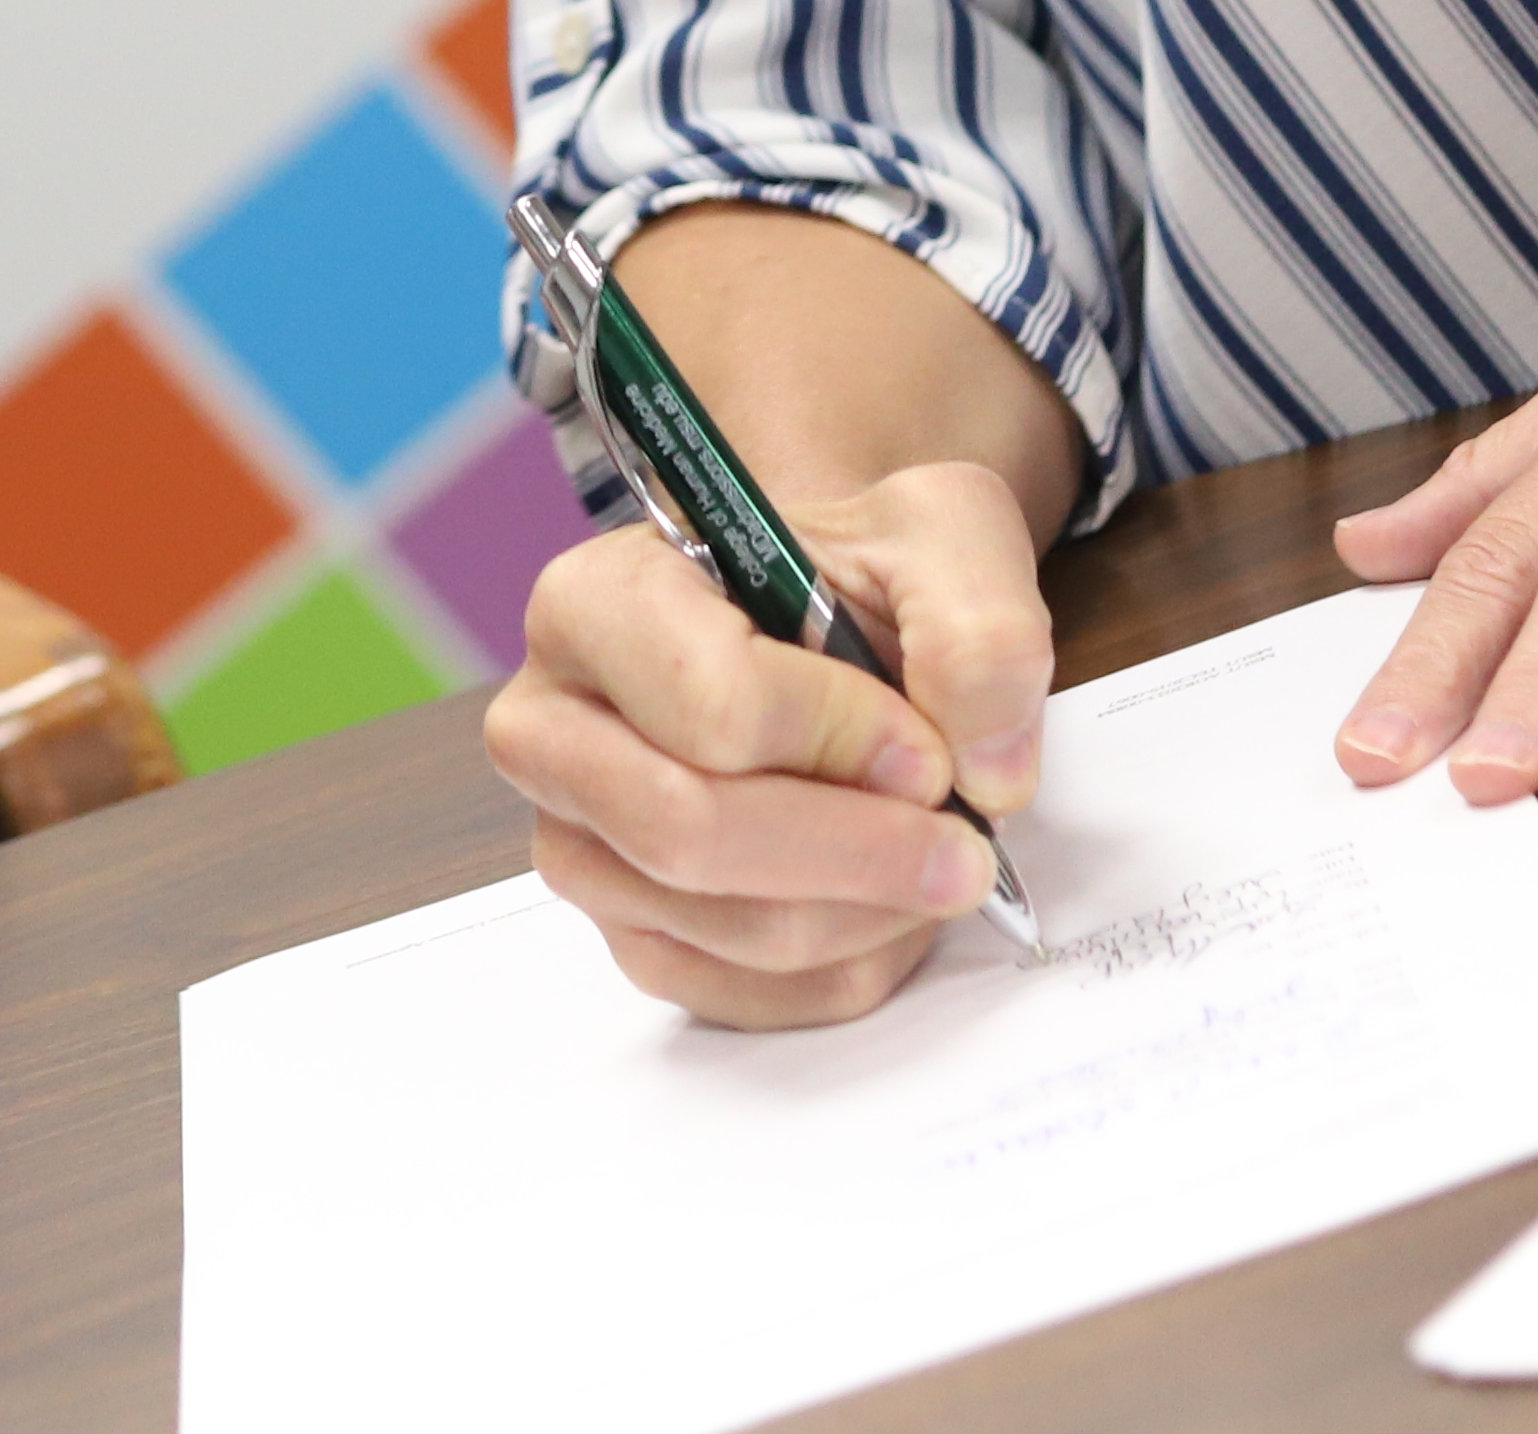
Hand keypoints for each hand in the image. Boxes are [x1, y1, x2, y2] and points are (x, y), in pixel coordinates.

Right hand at [482, 463, 1051, 1027]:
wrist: (824, 633)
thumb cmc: (855, 580)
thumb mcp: (940, 538)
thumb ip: (978, 627)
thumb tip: (985, 771)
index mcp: (592, 603)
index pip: (709, 703)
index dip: (842, 739)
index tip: (930, 747)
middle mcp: (552, 732)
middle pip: (687, 832)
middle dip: (856, 853)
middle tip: (966, 848)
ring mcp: (581, 848)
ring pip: (729, 927)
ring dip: (868, 912)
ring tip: (936, 857)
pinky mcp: (632, 938)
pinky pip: (743, 998)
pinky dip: (846, 968)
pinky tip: (891, 905)